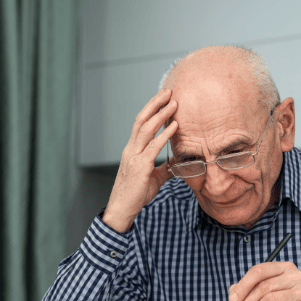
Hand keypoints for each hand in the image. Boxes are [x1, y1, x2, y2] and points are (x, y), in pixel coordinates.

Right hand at [102, 89, 178, 232]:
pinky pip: (153, 147)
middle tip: (168, 91)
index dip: (151, 109)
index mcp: (132, 150)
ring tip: (173, 103)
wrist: (122, 209)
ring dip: (160, 114)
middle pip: (141, 120)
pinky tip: (174, 126)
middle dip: (154, 104)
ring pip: (146, 129)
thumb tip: (178, 162)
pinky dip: (164, 134)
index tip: (163, 98)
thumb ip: (165, 168)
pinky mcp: (140, 167)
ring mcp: (134, 157)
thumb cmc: (136, 195)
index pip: (140, 124)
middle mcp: (131, 150)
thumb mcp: (154, 178)